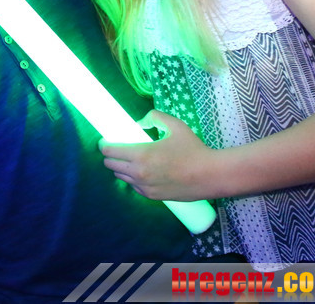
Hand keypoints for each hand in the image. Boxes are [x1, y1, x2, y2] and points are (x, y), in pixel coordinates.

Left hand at [100, 110, 216, 201]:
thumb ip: (154, 117)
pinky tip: (142, 171)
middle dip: (110, 155)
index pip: (109, 151)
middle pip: (110, 165)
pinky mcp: (152, 196)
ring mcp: (144, 187)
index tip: (106, 140)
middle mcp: (138, 173)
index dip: (104, 144)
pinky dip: (133, 178)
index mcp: (141, 154)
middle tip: (118, 148)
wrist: (210, 175)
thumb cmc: (193, 149)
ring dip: (121, 167)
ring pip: (121, 177)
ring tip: (131, 159)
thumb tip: (139, 122)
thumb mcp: (175, 125)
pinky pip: (134, 187)